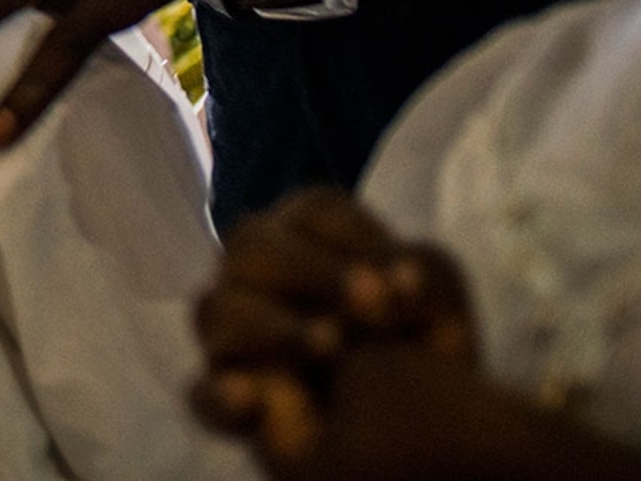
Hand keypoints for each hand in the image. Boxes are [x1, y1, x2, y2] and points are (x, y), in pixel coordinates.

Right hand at [193, 190, 548, 479]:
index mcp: (307, 236)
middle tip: (374, 308)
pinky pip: (199, 393)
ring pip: (216, 309)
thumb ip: (430, 279)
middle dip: (313, 273)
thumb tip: (401, 282)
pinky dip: (219, 396)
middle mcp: (255, 273)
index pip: (316, 211)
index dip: (359, 238)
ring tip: (333, 349)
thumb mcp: (441, 311)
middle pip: (252, 245)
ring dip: (274, 327)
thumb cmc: (419, 350)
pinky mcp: (221, 395)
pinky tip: (250, 400)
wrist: (416, 430)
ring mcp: (229, 333)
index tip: (408, 283)